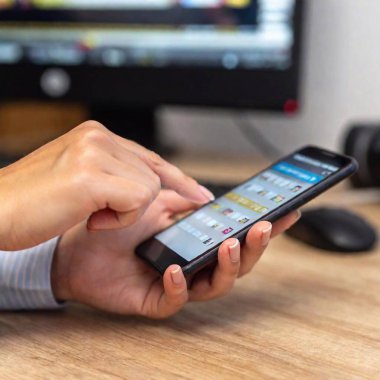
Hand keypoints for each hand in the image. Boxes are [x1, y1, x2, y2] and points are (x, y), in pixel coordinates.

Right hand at [0, 121, 212, 250]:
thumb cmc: (32, 202)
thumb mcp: (77, 178)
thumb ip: (111, 174)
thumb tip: (145, 184)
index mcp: (96, 136)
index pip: (150, 157)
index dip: (178, 179)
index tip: (200, 194)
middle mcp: (99, 136)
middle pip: (152, 175)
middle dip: (139, 204)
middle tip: (107, 215)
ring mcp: (95, 152)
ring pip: (148, 188)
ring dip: (123, 213)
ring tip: (88, 214)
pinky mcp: (92, 175)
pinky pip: (136, 200)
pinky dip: (118, 219)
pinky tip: (89, 218)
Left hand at [51, 190, 299, 318]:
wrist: (80, 244)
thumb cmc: (118, 224)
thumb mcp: (156, 201)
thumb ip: (184, 198)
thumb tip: (211, 197)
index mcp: (198, 239)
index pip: (238, 235)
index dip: (263, 227)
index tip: (287, 213)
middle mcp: (194, 262)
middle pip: (236, 263)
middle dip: (254, 247)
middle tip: (263, 228)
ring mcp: (178, 283)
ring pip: (215, 284)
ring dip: (228, 265)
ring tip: (229, 245)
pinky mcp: (157, 299)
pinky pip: (177, 300)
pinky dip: (181, 285)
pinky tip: (177, 269)